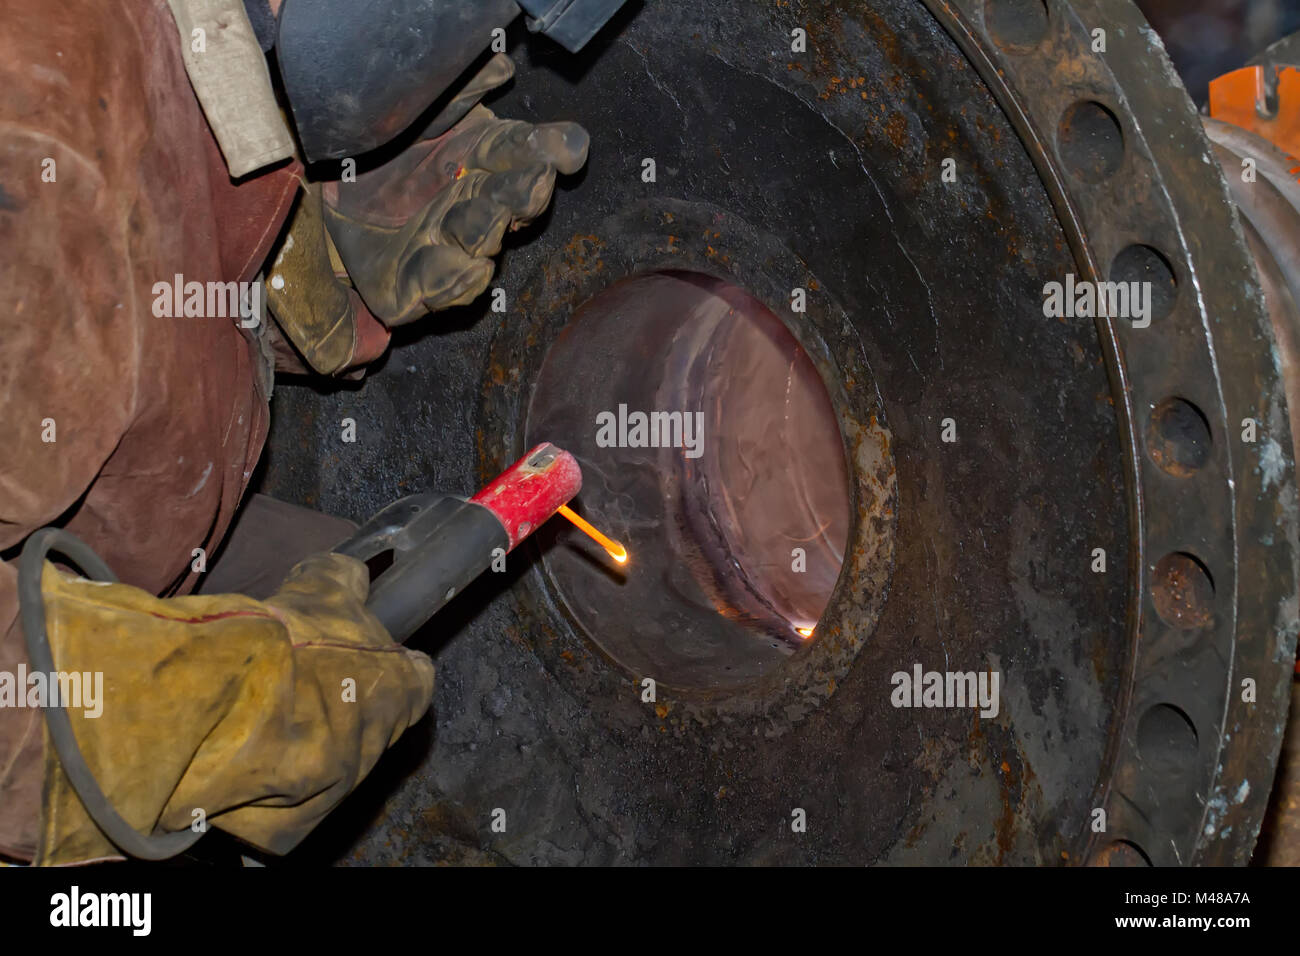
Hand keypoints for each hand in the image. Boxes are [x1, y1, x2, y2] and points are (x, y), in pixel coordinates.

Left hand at [321, 54, 588, 324]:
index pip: (517, 153)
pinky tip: (471, 269)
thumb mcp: (417, 101)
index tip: (567, 150)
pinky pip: (436, 290)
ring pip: (477, 247)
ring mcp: (444, 250)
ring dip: (487, 233)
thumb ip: (459, 86)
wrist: (322, 180)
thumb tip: (500, 64)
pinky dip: (454, 283)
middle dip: (522, 196)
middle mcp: (472, 210)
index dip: (543, 151)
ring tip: (495, 218)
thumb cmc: (381, 138)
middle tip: (534, 183)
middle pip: (506, 204)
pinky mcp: (409, 288)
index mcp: (481, 161)